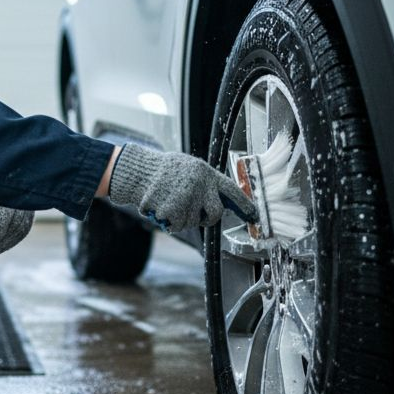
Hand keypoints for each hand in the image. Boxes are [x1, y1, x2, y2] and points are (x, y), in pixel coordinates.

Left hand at [0, 200, 33, 254]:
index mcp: (9, 191)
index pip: (4, 218)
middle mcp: (22, 196)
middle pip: (16, 225)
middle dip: (2, 241)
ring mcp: (29, 202)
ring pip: (23, 228)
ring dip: (9, 242)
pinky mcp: (31, 207)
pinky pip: (27, 226)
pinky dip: (16, 238)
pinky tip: (6, 244)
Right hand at [107, 144, 257, 232]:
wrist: (138, 171)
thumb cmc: (164, 170)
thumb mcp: (189, 168)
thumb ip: (205, 182)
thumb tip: (222, 200)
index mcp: (206, 173)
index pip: (232, 191)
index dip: (245, 204)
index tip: (255, 215)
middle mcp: (200, 186)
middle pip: (215, 214)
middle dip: (206, 217)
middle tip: (194, 213)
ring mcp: (186, 199)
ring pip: (191, 222)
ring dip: (180, 217)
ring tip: (168, 200)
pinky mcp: (172, 210)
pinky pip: (176, 225)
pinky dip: (167, 220)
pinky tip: (160, 205)